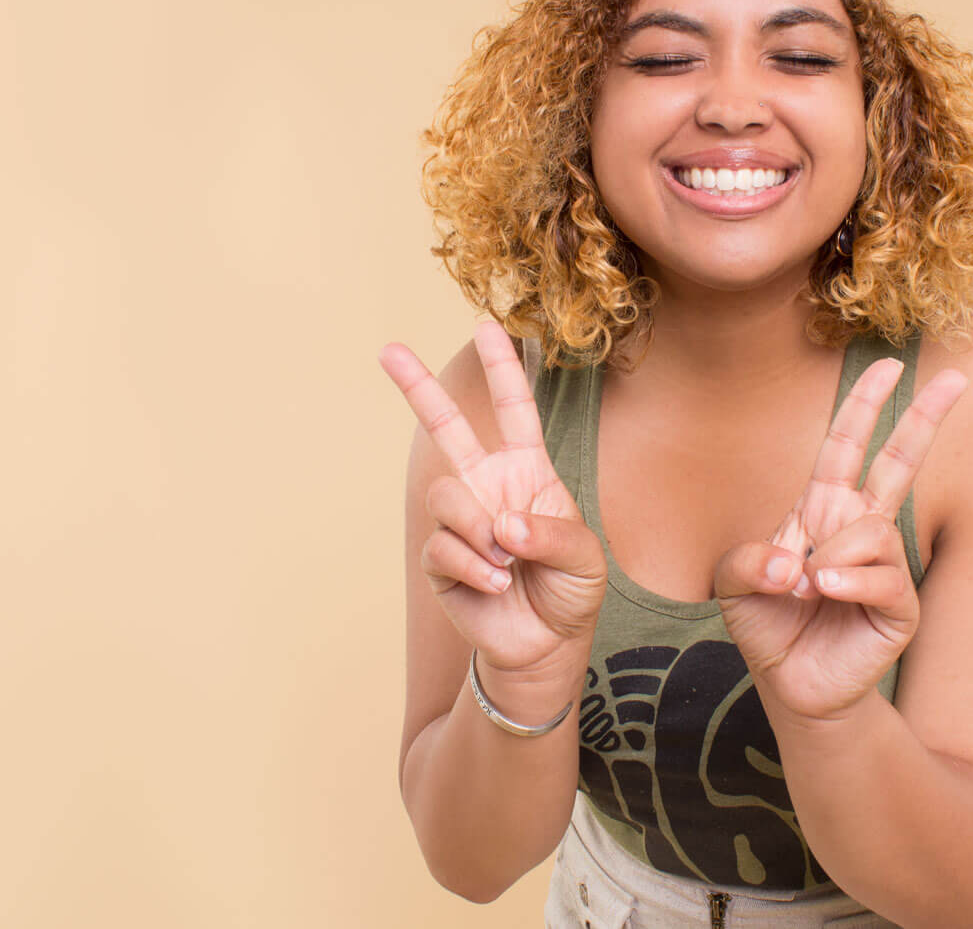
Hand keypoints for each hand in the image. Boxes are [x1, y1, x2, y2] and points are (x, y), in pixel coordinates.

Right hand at [379, 319, 606, 675]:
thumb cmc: (570, 592)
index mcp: (527, 472)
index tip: (489, 327)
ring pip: (449, 497)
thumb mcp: (584, 559)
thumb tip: (501, 524)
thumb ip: (550, 533)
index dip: (503, 370)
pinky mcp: (441, 559)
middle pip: (446, 427)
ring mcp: (460, 521)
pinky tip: (496, 585)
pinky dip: (476, 568)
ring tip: (506, 563)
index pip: (515, 411)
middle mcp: (488, 487)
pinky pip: (445, 547)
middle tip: (389, 349)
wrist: (545, 645)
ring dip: (480, 531)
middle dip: (417, 387)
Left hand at [713, 358, 968, 723]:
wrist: (790, 685)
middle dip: (925, 419)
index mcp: (822, 511)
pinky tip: (824, 594)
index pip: (846, 447)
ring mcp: (883, 567)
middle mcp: (859, 530)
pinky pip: (881, 575)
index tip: (888, 365)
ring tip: (807, 588)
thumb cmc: (768, 626)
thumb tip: (798, 564)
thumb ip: (747, 561)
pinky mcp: (899, 606)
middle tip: (959, 379)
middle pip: (900, 463)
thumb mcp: (733, 585)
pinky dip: (846, 581)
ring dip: (829, 556)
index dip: (865, 406)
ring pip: (872, 529)